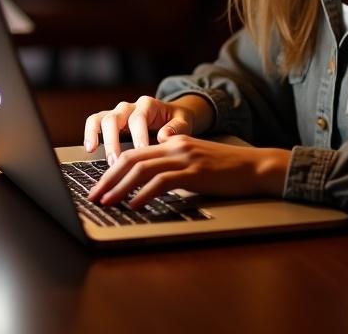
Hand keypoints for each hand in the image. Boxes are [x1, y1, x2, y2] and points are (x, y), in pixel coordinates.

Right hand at [83, 95, 205, 163]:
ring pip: (103, 118)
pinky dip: (90, 133)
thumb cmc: (177, 121)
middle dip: (114, 140)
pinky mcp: (110, 121)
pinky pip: (94, 121)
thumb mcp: (183, 122)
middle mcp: (130, 106)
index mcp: (148, 104)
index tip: (141, 154)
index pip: (139, 119)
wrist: (172, 115)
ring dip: (100, 138)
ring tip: (101, 156)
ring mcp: (118, 113)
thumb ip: (177, 128)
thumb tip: (164, 136)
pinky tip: (90, 149)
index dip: (138, 136)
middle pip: (116, 118)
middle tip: (117, 161)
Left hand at [87, 135, 290, 207]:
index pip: (133, 154)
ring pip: (142, 169)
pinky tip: (135, 205)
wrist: (254, 167)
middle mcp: (175, 145)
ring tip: (107, 203)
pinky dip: (144, 193)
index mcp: (172, 142)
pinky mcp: (195, 172)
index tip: (98, 188)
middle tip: (93, 197)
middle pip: (131, 159)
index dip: (111, 171)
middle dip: (108, 179)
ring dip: (120, 188)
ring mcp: (185, 157)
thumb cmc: (226, 171)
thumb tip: (145, 190)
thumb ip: (171, 171)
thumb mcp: (194, 165)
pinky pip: (163, 181)